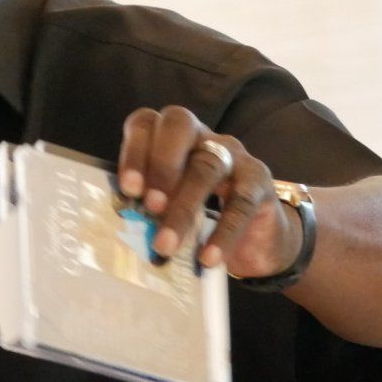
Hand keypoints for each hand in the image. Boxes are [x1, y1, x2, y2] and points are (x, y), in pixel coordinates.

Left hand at [116, 106, 298, 278]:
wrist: (257, 240)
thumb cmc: (203, 218)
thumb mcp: (172, 207)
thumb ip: (149, 206)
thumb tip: (122, 225)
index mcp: (173, 138)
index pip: (148, 123)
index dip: (134, 151)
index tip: (128, 189)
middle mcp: (203, 137)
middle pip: (180, 125)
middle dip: (161, 164)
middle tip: (150, 206)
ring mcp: (234, 155)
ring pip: (207, 167)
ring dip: (183, 207)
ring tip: (165, 244)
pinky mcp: (259, 181)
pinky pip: (241, 203)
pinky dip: (222, 233)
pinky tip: (207, 257)